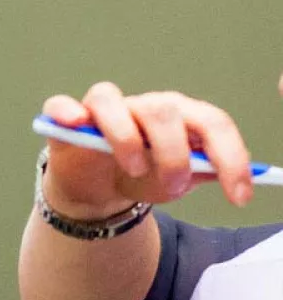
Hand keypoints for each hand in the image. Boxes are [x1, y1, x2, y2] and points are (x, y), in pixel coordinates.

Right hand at [41, 82, 253, 218]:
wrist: (99, 190)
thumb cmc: (141, 177)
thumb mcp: (178, 180)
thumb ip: (203, 171)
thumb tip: (230, 173)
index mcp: (179, 116)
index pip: (211, 122)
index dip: (229, 157)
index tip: (238, 196)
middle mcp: (143, 105)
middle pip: (162, 111)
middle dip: (173, 154)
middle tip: (174, 185)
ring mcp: (103, 109)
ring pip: (112, 103)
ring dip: (125, 139)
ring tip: (133, 168)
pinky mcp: (66, 120)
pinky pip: (61, 105)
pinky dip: (66, 111)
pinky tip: (75, 121)